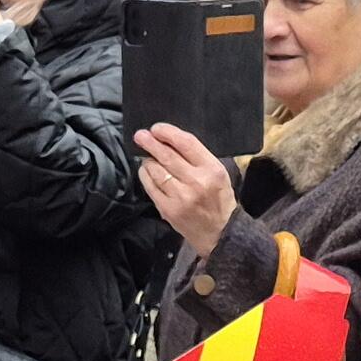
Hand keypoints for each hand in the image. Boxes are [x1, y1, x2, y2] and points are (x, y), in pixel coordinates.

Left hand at [132, 121, 234, 257]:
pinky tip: (146, 171)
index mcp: (211, 169)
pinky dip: (145, 175)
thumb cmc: (219, 199)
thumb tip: (170, 140)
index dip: (168, 132)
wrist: (220, 232)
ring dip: (148, 160)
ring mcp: (180, 196)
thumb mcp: (218, 173)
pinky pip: (150, 186)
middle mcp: (196, 181)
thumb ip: (198, 157)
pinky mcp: (168, 209)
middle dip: (150, 142)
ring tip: (147, 156)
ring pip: (155, 169)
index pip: (186, 143)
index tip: (157, 128)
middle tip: (140, 135)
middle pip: (166, 155)